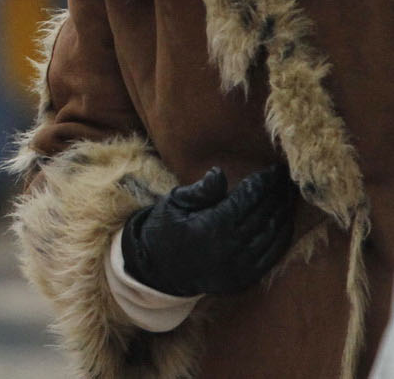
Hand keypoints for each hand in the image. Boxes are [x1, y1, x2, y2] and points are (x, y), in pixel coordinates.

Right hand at [120, 165, 295, 296]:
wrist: (159, 270)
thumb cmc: (165, 229)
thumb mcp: (173, 203)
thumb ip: (200, 190)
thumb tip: (220, 173)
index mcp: (212, 226)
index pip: (247, 199)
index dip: (263, 183)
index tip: (274, 169)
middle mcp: (231, 248)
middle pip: (264, 215)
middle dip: (278, 194)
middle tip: (286, 178)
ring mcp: (241, 266)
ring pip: (273, 235)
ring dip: (284, 213)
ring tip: (289, 195)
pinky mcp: (246, 279)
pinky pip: (272, 255)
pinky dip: (282, 237)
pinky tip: (285, 221)